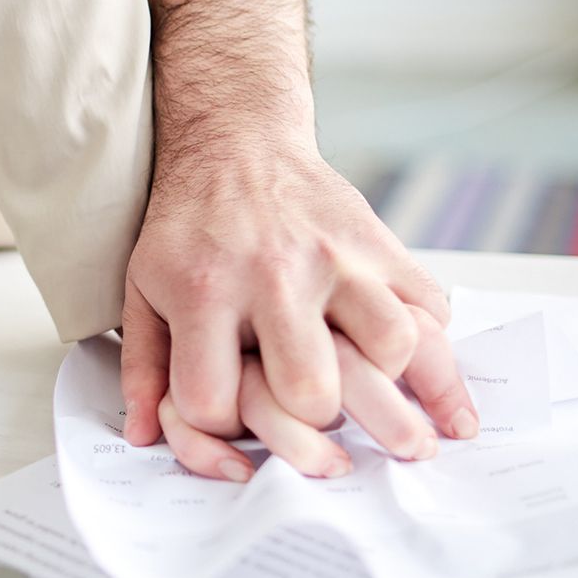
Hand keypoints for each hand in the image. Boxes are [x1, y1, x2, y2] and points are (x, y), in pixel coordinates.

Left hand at [119, 145, 474, 479]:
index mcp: (204, 290)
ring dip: (383, 383)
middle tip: (305, 410)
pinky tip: (431, 388)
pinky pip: (431, 310)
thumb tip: (144, 435)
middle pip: (312, 390)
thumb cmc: (190, 225)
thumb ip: (144, 367)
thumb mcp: (143, 288)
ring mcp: (336, 257)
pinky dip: (434, 353)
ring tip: (369, 392)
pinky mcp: (379, 245)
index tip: (232, 411)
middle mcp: (274, 274)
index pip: (216, 401)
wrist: (236, 142)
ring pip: (389, 347)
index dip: (222, 425)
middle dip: (310, 419)